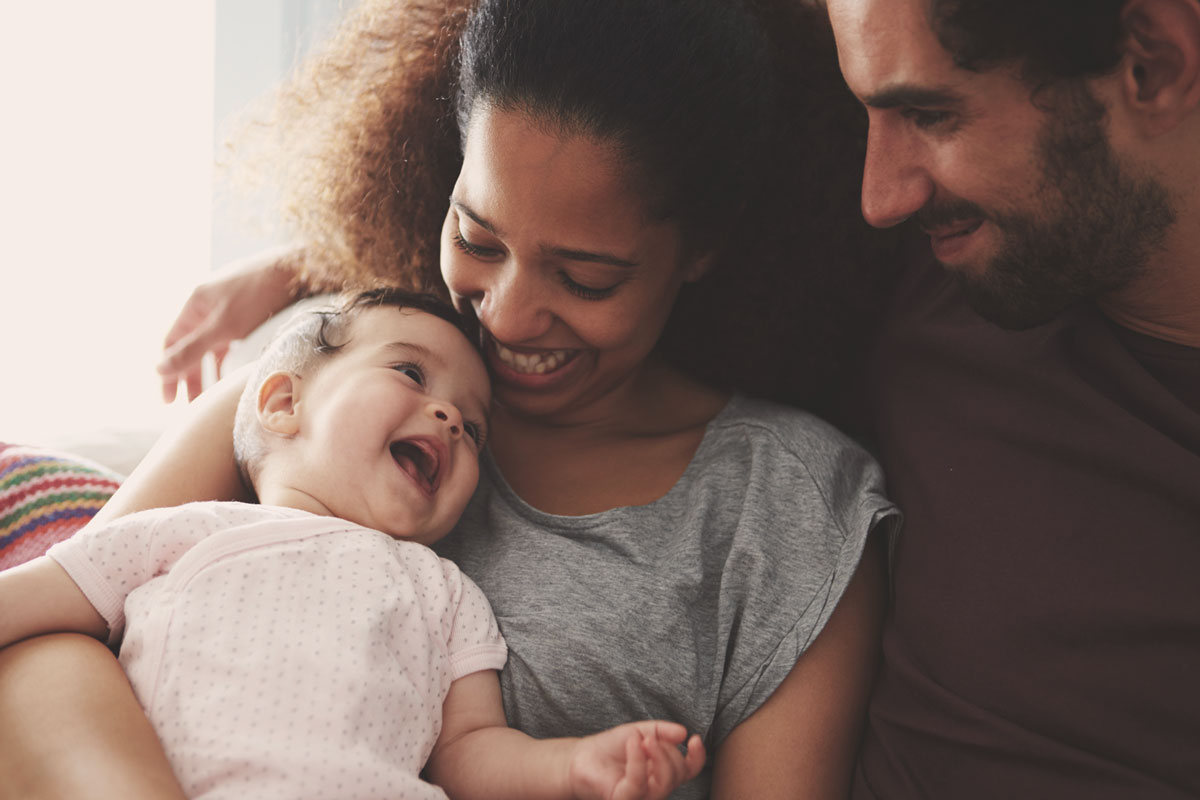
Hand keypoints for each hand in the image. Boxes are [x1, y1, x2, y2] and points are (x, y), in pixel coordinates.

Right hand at [158, 245, 303, 401]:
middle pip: (190, 346)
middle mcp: (208, 305)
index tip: (169, 400)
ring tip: (209, 397)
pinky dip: (227, 359)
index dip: (168, 371)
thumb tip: (159, 369)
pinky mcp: (249, 313)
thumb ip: (192, 349)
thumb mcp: (223, 327)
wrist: (299, 271)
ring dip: (208, 370)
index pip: (171, 343)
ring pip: (211, 346)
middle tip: (188, 405)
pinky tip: (230, 376)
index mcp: (195, 303)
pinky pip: (230, 342)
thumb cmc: (259, 294)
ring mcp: (228, 308)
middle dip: (188, 375)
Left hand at [569, 721, 705, 799]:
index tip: (694, 738)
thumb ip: (661, 731)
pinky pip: (638, 784)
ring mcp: (641, 797)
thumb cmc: (611, 748)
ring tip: (642, 739)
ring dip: (658, 755)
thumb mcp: (639, 731)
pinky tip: (634, 743)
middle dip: (668, 751)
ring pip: (664, 783)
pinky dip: (638, 759)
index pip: (688, 770)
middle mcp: (655, 788)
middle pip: (678, 774)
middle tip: (649, 737)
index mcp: (662, 772)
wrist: (581, 757)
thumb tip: (683, 733)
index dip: (697, 757)